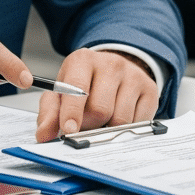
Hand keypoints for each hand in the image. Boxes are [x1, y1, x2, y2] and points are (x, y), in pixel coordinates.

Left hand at [34, 48, 157, 141]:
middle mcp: (111, 64)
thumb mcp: (62, 92)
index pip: (77, 88)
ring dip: (108, 128)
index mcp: (83, 60)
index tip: (68, 130)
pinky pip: (138, 122)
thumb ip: (50, 113)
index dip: (72, 112)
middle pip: (100, 109)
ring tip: (103, 119)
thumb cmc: (85, 83)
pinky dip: (126, 128)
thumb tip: (43, 135)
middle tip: (85, 125)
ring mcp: (133, 76)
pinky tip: (120, 116)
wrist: (116, 70)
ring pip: (120, 120)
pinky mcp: (150, 90)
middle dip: (90, 125)